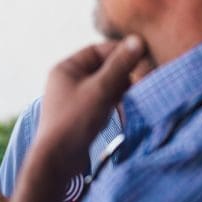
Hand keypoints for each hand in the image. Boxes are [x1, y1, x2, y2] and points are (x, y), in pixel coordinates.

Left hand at [37, 35, 145, 173]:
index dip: (120, 52)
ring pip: (104, 86)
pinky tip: (122, 112)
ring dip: (120, 90)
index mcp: (66, 68)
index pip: (97, 50)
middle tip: (142, 81)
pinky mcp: (80, 115)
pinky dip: (114, 104)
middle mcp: (67, 80)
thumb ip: (119, 66)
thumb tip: (137, 40)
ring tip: (133, 98)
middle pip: (102, 68)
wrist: (57, 160)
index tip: (144, 57)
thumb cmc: (75, 121)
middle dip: (123, 74)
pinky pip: (102, 102)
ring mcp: (73, 98)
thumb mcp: (100, 90)